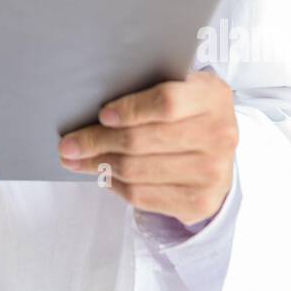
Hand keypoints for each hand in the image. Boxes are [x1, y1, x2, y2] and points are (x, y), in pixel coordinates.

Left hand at [57, 68, 237, 225]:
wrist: (221, 155)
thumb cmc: (190, 113)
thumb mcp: (182, 88)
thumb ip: (149, 89)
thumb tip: (96, 110)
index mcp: (212, 96)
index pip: (166, 103)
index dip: (130, 109)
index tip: (102, 115)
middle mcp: (218, 135)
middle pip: (142, 141)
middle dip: (97, 142)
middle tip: (68, 144)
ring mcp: (211, 172)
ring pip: (137, 170)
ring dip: (99, 165)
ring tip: (76, 160)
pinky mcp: (199, 202)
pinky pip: (143, 196)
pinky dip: (115, 185)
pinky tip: (103, 174)